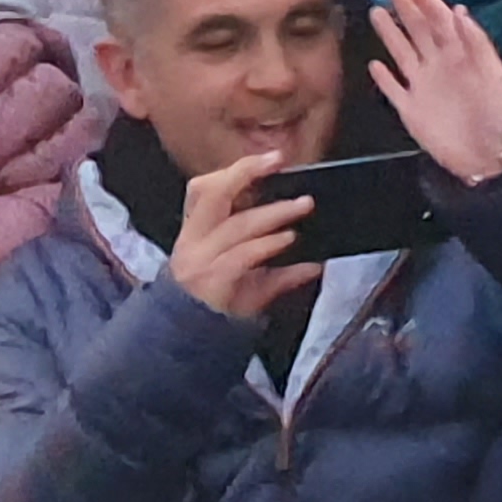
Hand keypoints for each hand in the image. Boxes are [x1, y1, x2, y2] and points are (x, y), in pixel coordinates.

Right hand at [168, 154, 316, 321]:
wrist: (188, 342)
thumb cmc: (219, 300)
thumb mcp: (241, 273)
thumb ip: (270, 256)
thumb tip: (312, 250)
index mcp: (194, 232)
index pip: (204, 189)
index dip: (236, 170)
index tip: (270, 159)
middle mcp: (193, 242)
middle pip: (212, 194)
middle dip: (245, 174)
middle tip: (280, 165)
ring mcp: (201, 261)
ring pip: (237, 226)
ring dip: (273, 214)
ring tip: (302, 207)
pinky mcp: (215, 282)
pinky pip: (244, 256)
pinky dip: (270, 246)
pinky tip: (291, 243)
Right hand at [368, 0, 501, 184]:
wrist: (487, 157)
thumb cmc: (494, 115)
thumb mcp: (491, 74)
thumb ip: (475, 42)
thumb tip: (458, 9)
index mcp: (458, 55)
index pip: (438, 20)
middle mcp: (438, 66)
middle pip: (418, 31)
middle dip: (405, 7)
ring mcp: (422, 87)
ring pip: (402, 54)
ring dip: (390, 33)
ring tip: (376, 12)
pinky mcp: (410, 110)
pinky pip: (393, 89)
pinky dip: (383, 78)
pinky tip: (374, 65)